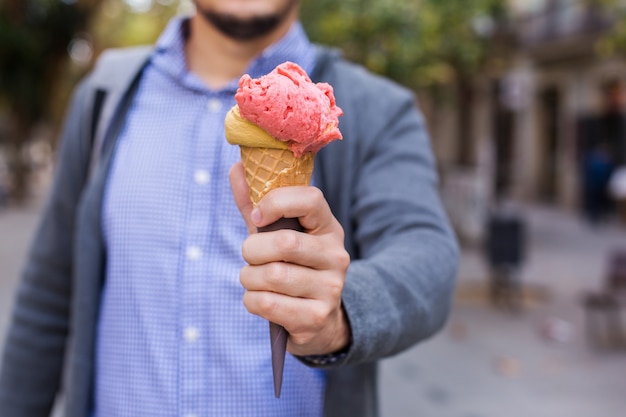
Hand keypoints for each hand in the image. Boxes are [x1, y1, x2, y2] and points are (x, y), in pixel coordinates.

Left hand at [229, 162, 350, 355]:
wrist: (319, 322)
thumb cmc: (292, 269)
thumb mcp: (278, 235)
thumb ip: (257, 205)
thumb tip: (236, 168)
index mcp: (328, 228)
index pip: (311, 199)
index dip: (277, 202)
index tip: (258, 217)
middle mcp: (336, 255)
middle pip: (285, 243)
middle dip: (252, 251)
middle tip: (251, 257)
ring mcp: (330, 288)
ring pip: (272, 276)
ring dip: (250, 279)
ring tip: (256, 281)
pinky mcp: (316, 317)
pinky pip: (267, 304)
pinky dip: (252, 301)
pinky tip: (261, 301)